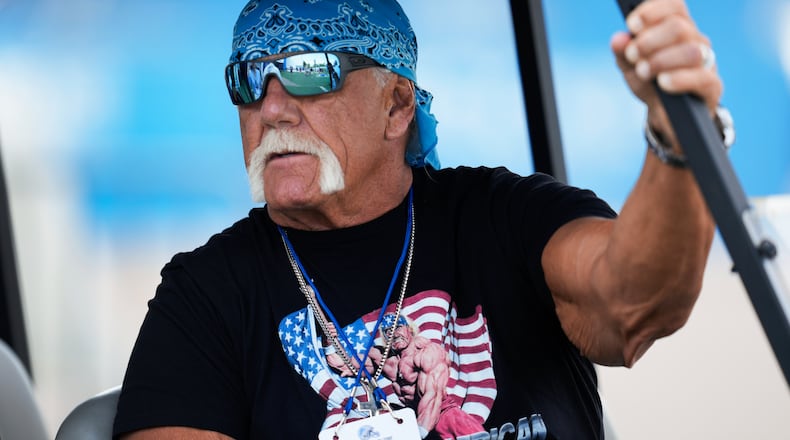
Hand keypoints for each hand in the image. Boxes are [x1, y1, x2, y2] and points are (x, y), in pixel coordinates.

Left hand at [611, 0, 722, 144]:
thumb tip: (618, 39)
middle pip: (679, 27)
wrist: (664, 116)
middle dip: (649, 41)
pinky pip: (702, 77)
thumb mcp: (631, 68)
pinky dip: (679, 78)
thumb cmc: (650, 84)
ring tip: (643, 71)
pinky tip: (663, 83)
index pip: (674, 6)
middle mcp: (696, 40)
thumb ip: (624, 53)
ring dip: (661, 60)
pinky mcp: (712, 86)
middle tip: (632, 55)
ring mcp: (706, 62)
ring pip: (691, 51)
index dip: (652, 11)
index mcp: (678, 29)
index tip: (632, 24)